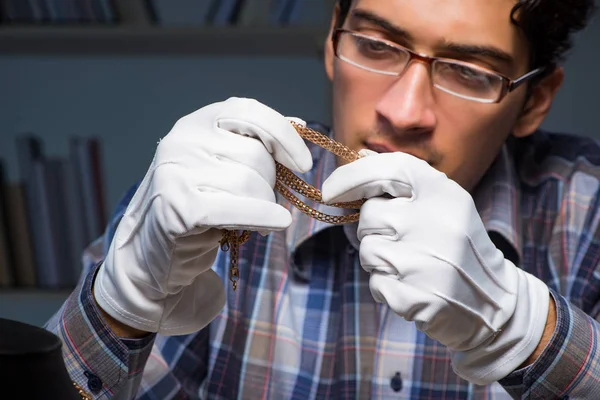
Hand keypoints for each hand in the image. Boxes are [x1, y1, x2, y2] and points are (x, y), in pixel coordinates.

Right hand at [94, 97, 312, 335]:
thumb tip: (300, 124)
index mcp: (197, 122)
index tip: (303, 164)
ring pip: (250, 183)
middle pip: (255, 155)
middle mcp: (183, 139)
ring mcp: (175, 171)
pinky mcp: (177, 206)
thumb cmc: (198, 206)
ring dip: (263, 206)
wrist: (152, 254)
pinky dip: (262, 216)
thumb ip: (258, 144)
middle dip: (270, 184)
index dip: (283, 136)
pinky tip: (276, 223)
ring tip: (251, 219)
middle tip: (261, 203)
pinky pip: (237, 208)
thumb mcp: (225, 167)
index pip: (250, 112)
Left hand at [321, 151, 549, 383]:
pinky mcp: (417, 296)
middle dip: (374, 229)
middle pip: (370, 216)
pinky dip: (387, 287)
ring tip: (412, 265)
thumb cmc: (458, 247)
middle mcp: (434, 222)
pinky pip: (376, 284)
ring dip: (380, 260)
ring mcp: (425, 261)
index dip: (352, 176)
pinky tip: (413, 287)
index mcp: (444, 193)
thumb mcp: (444, 204)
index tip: (330, 190)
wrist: (494, 302)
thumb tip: (359, 155)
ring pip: (368, 251)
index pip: (387, 169)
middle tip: (403, 240)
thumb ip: (404, 183)